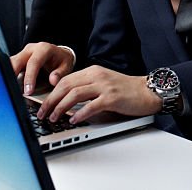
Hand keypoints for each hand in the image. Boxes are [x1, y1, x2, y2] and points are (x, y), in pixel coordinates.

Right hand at [10, 42, 74, 95]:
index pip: (33, 63)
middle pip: (16, 61)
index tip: (28, 91)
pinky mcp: (18, 60)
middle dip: (12, 76)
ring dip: (8, 76)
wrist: (59, 54)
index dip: (30, 77)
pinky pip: (10, 67)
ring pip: (10, 63)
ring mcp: (22, 54)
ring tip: (9, 91)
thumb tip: (53, 81)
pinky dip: (8, 77)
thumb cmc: (62, 60)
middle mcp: (31, 49)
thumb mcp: (66, 66)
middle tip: (13, 91)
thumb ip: (60, 74)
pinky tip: (9, 88)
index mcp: (43, 49)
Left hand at [38, 66, 159, 124]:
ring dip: (61, 107)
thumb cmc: (126, 90)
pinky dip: (80, 114)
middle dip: (51, 100)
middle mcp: (96, 76)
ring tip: (54, 117)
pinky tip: (74, 120)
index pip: (65, 80)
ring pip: (75, 94)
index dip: (51, 92)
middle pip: (66, 86)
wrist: (147, 91)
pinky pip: (91, 105)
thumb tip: (67, 102)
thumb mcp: (103, 83)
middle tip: (43, 113)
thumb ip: (87, 88)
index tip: (43, 104)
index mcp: (92, 71)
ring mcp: (104, 86)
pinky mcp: (112, 98)